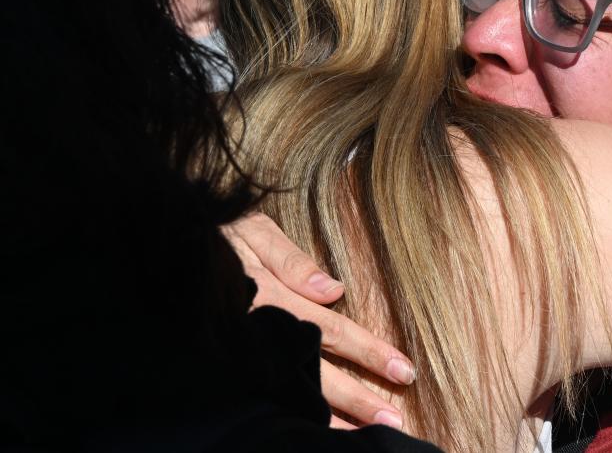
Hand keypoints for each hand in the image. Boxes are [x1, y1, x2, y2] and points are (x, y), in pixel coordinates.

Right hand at [225, 213, 414, 429]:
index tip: (405, 372)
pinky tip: (307, 432)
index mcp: (273, 298)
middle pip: (318, 373)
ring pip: (292, 393)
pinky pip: (263, 396)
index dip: (370, 353)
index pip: (332, 331)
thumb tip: (334, 290)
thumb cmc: (208, 234)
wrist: (153, 249)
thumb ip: (290, 261)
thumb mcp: (251, 232)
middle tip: (394, 423)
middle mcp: (259, 332)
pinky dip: (288, 415)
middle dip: (358, 400)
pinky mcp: (224, 366)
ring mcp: (240, 354)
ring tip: (364, 438)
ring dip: (330, 417)